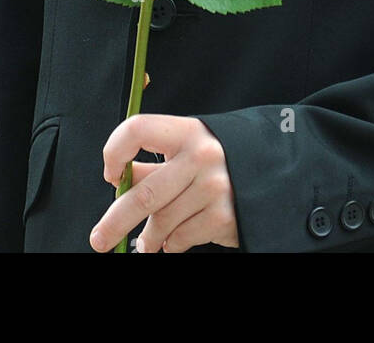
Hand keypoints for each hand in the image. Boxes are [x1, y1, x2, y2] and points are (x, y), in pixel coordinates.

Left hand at [90, 114, 239, 252]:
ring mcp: (214, 188)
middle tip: (99, 239)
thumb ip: (157, 164)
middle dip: (115, 222)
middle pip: (143, 194)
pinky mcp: (222, 217)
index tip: (111, 174)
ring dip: (148, 239)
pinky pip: (179, 239)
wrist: (273, 174)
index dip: (115, 151)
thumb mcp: (191, 150)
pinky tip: (178, 236)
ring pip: (160, 223)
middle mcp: (201, 156)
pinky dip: (172, 244)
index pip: (138, 129)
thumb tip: (120, 180)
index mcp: (188, 131)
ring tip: (148, 241)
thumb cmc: (222, 161)